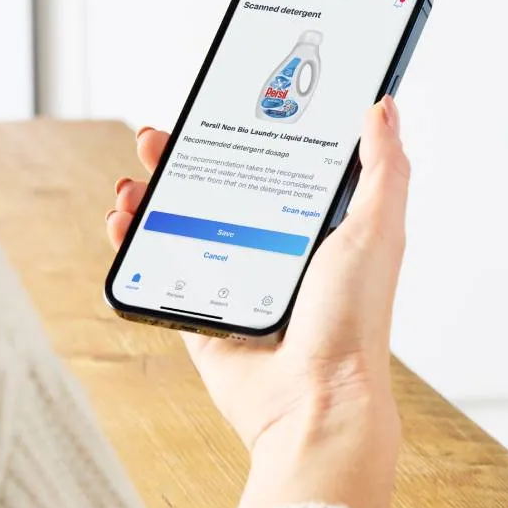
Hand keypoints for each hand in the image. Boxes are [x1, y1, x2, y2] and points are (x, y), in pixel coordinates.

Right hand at [106, 98, 408, 507]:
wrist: (314, 402)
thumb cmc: (354, 321)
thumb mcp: (378, 229)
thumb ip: (383, 168)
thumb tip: (382, 105)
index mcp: (319, 228)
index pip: (277, 166)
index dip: (248, 135)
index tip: (220, 108)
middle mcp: (276, 251)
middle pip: (220, 189)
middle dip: (186, 158)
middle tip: (160, 137)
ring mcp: (236, 282)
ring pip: (183, 224)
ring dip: (152, 195)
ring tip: (135, 177)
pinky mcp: (203, 315)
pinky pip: (159, 270)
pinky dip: (134, 243)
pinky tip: (123, 220)